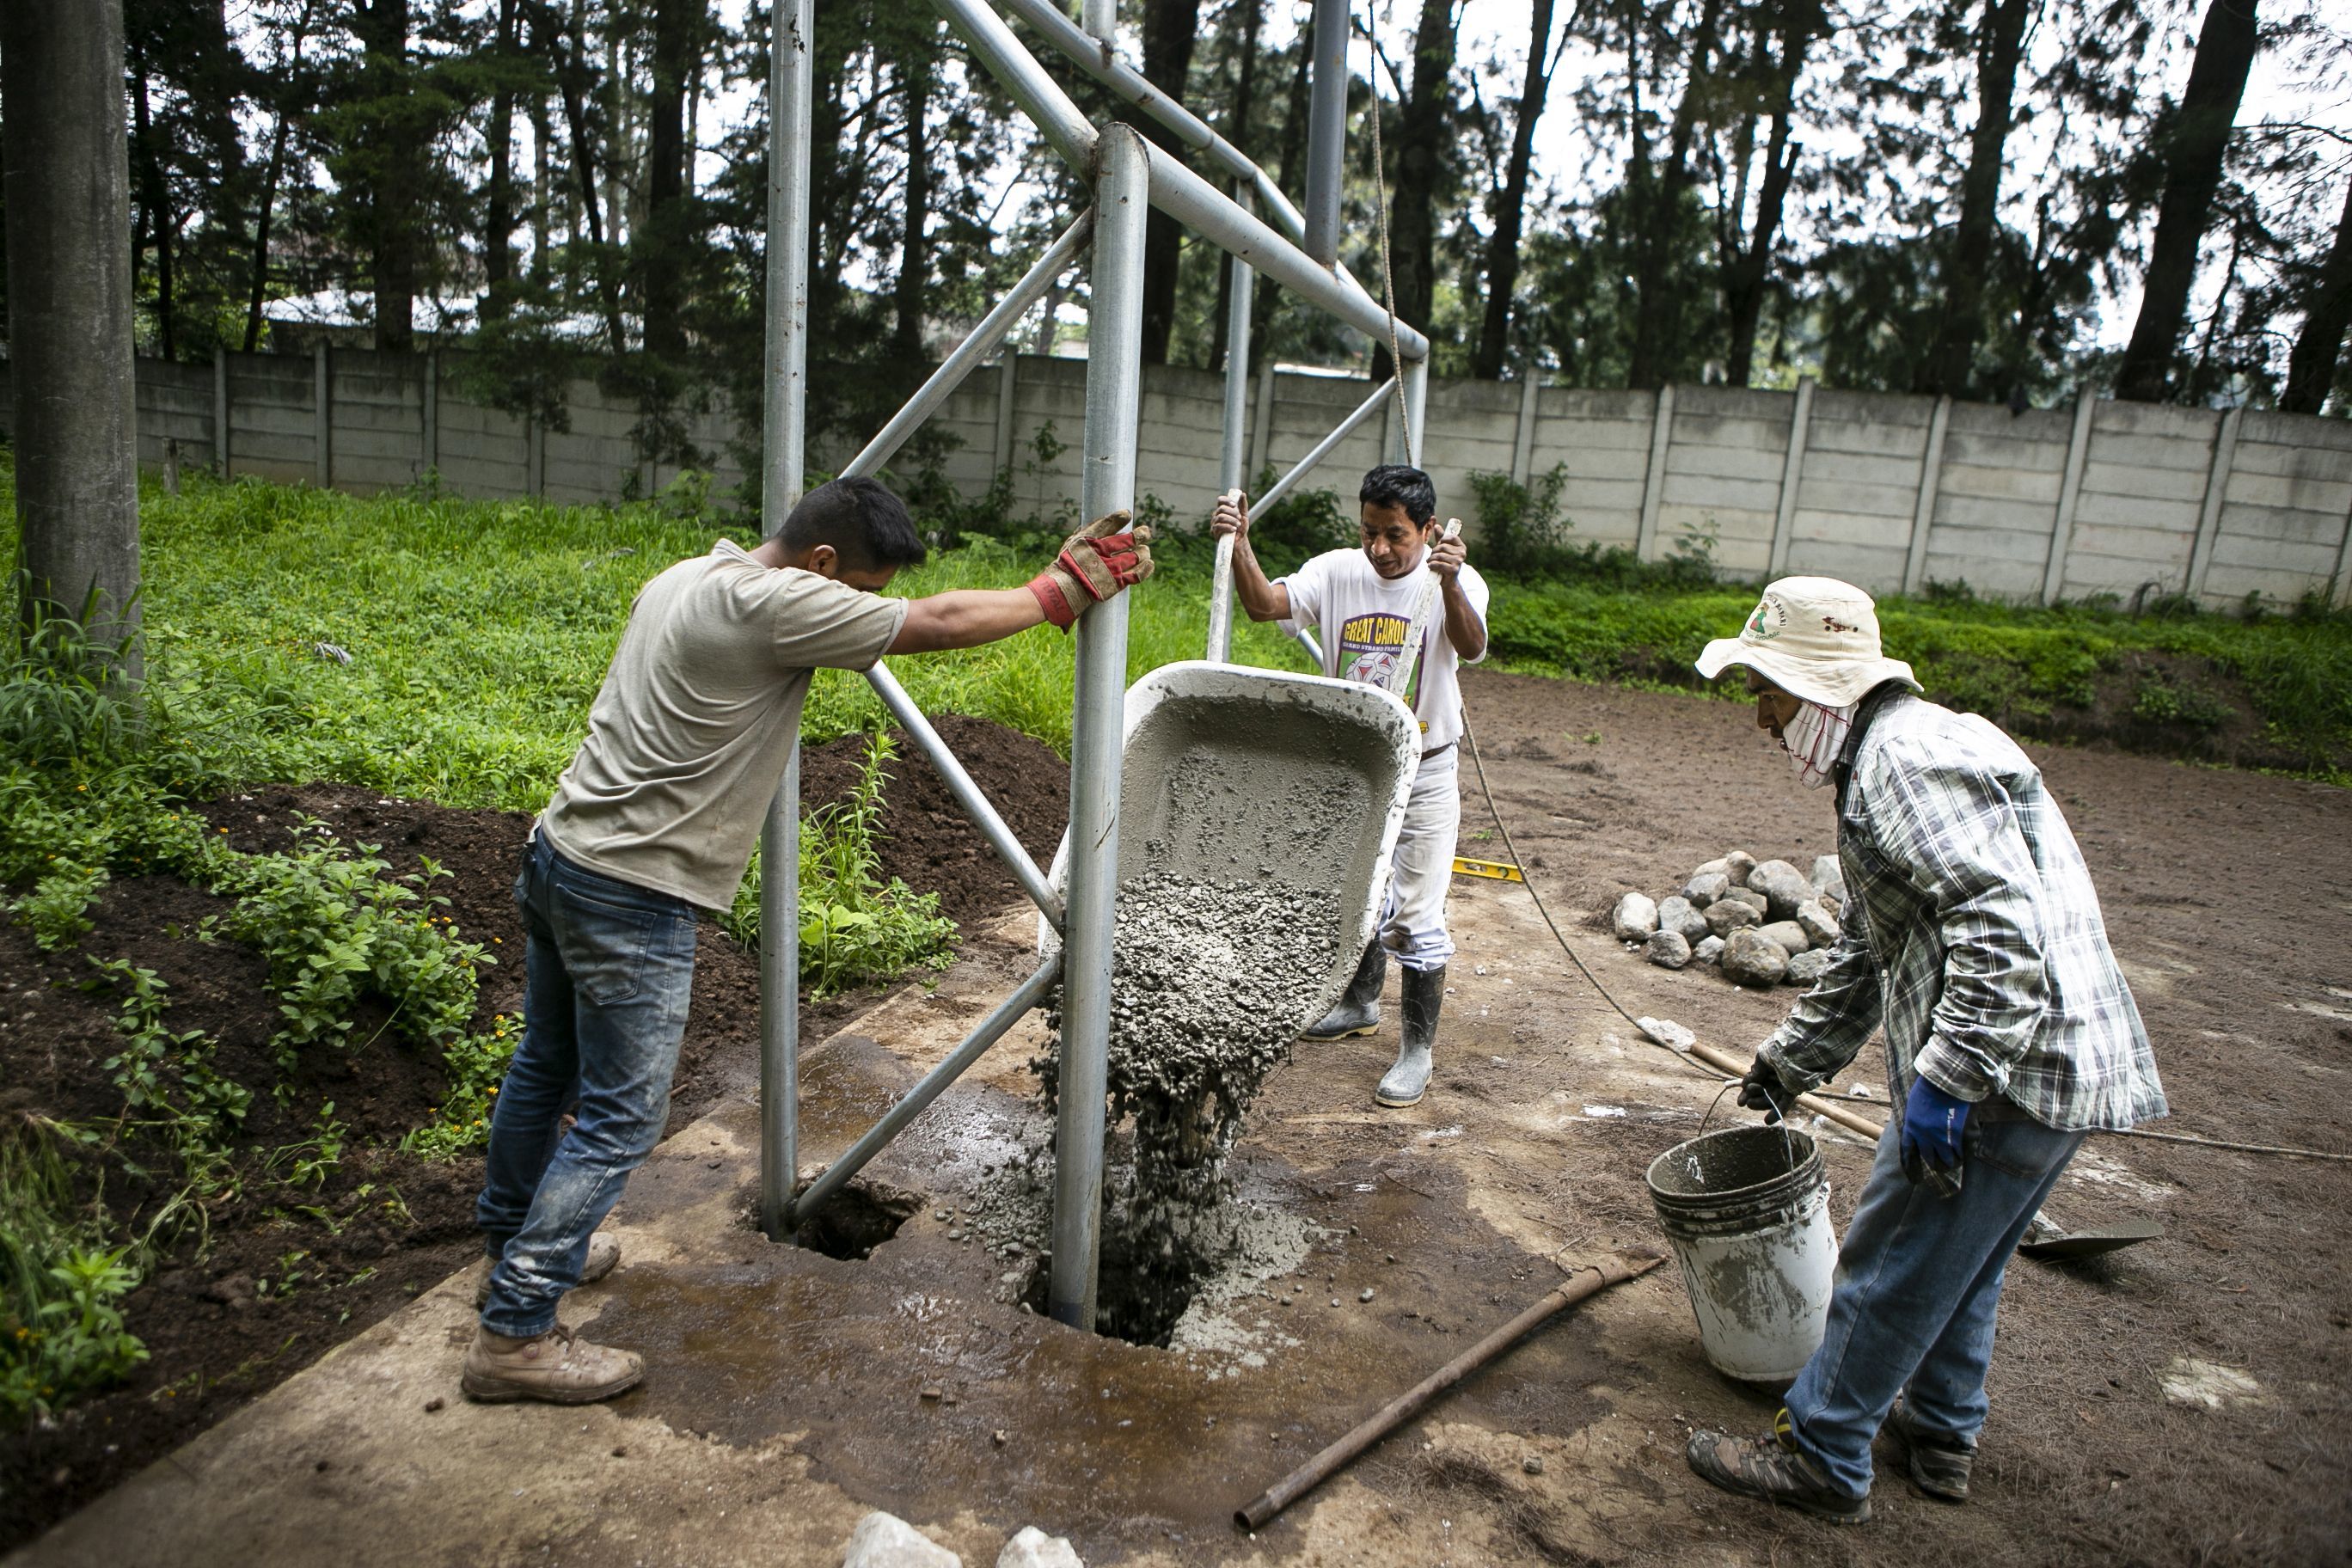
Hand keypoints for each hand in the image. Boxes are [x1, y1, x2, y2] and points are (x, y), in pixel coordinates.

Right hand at [1027, 509, 1155, 629]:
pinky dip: (1146, 568)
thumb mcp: (1070, 545)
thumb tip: (1092, 525)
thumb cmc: (1064, 567)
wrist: (1061, 591)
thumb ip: (1084, 534)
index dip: (1120, 517)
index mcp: (1090, 539)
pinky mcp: (1116, 583)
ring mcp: (1111, 567)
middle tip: (1145, 533)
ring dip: (1143, 552)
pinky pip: (1137, 574)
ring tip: (1145, 551)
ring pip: (1136, 556)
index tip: (1127, 514)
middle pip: (1129, 539)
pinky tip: (1150, 563)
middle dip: (1140, 535)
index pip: (1109, 523)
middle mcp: (1102, 551)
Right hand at [1210, 489, 1249, 542]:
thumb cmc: (1241, 528)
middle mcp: (1216, 515)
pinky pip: (1219, 526)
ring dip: (1231, 520)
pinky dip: (1228, 527)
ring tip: (1238, 525)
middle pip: (1221, 509)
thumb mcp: (1244, 515)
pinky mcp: (1214, 532)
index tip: (1234, 505)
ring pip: (1220, 517)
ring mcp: (1214, 523)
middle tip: (1240, 517)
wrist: (1240, 541)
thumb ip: (1243, 505)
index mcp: (1223, 510)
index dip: (1226, 501)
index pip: (1220, 500)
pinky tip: (1234, 529)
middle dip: (1232, 512)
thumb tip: (1243, 494)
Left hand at [1428, 521, 1465, 580]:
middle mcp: (1462, 553)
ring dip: (1431, 559)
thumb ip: (1441, 538)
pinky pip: (1438, 564)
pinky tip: (1431, 566)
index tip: (1439, 544)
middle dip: (1434, 551)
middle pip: (1442, 547)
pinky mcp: (1453, 569)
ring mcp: (1458, 562)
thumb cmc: (1445, 562)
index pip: (1452, 537)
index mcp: (1462, 547)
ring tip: (1430, 562)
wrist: (1448, 580)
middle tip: (1432, 556)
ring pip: (1439, 555)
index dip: (1443, 539)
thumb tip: (1437, 525)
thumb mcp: (1443, 549)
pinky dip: (1432, 565)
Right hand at [1738, 1054, 1792, 1123]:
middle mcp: (1775, 1078)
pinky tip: (1767, 1121)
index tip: (1740, 1102)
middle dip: (1753, 1097)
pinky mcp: (1793, 1091)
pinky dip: (1777, 1112)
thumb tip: (1746, 1085)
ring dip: (1761, 1104)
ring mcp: (1784, 1085)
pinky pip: (1784, 1103)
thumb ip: (1755, 1073)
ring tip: (1750, 1104)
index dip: (1747, 1093)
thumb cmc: (1778, 1051)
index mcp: (1766, 1068)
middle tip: (1747, 1097)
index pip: (1754, 1083)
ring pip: (1771, 1099)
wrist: (1797, 1049)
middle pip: (1762, 1093)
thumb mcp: (1762, 1059)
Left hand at [1899, 1076, 1969, 1174]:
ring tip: (1955, 1161)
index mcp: (1911, 1127)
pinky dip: (1964, 1153)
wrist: (1948, 1079)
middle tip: (1941, 1165)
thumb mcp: (1915, 1104)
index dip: (1911, 1165)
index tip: (1915, 1177)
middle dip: (1935, 1162)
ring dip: (1951, 1161)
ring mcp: (1943, 1138)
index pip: (1908, 1151)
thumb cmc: (1930, 1087)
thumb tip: (1920, 1133)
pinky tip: (1964, 1151)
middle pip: (1929, 1158)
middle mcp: (1925, 1136)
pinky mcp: (1960, 1136)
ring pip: (1948, 1160)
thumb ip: (1916, 1121)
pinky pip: (1963, 1153)